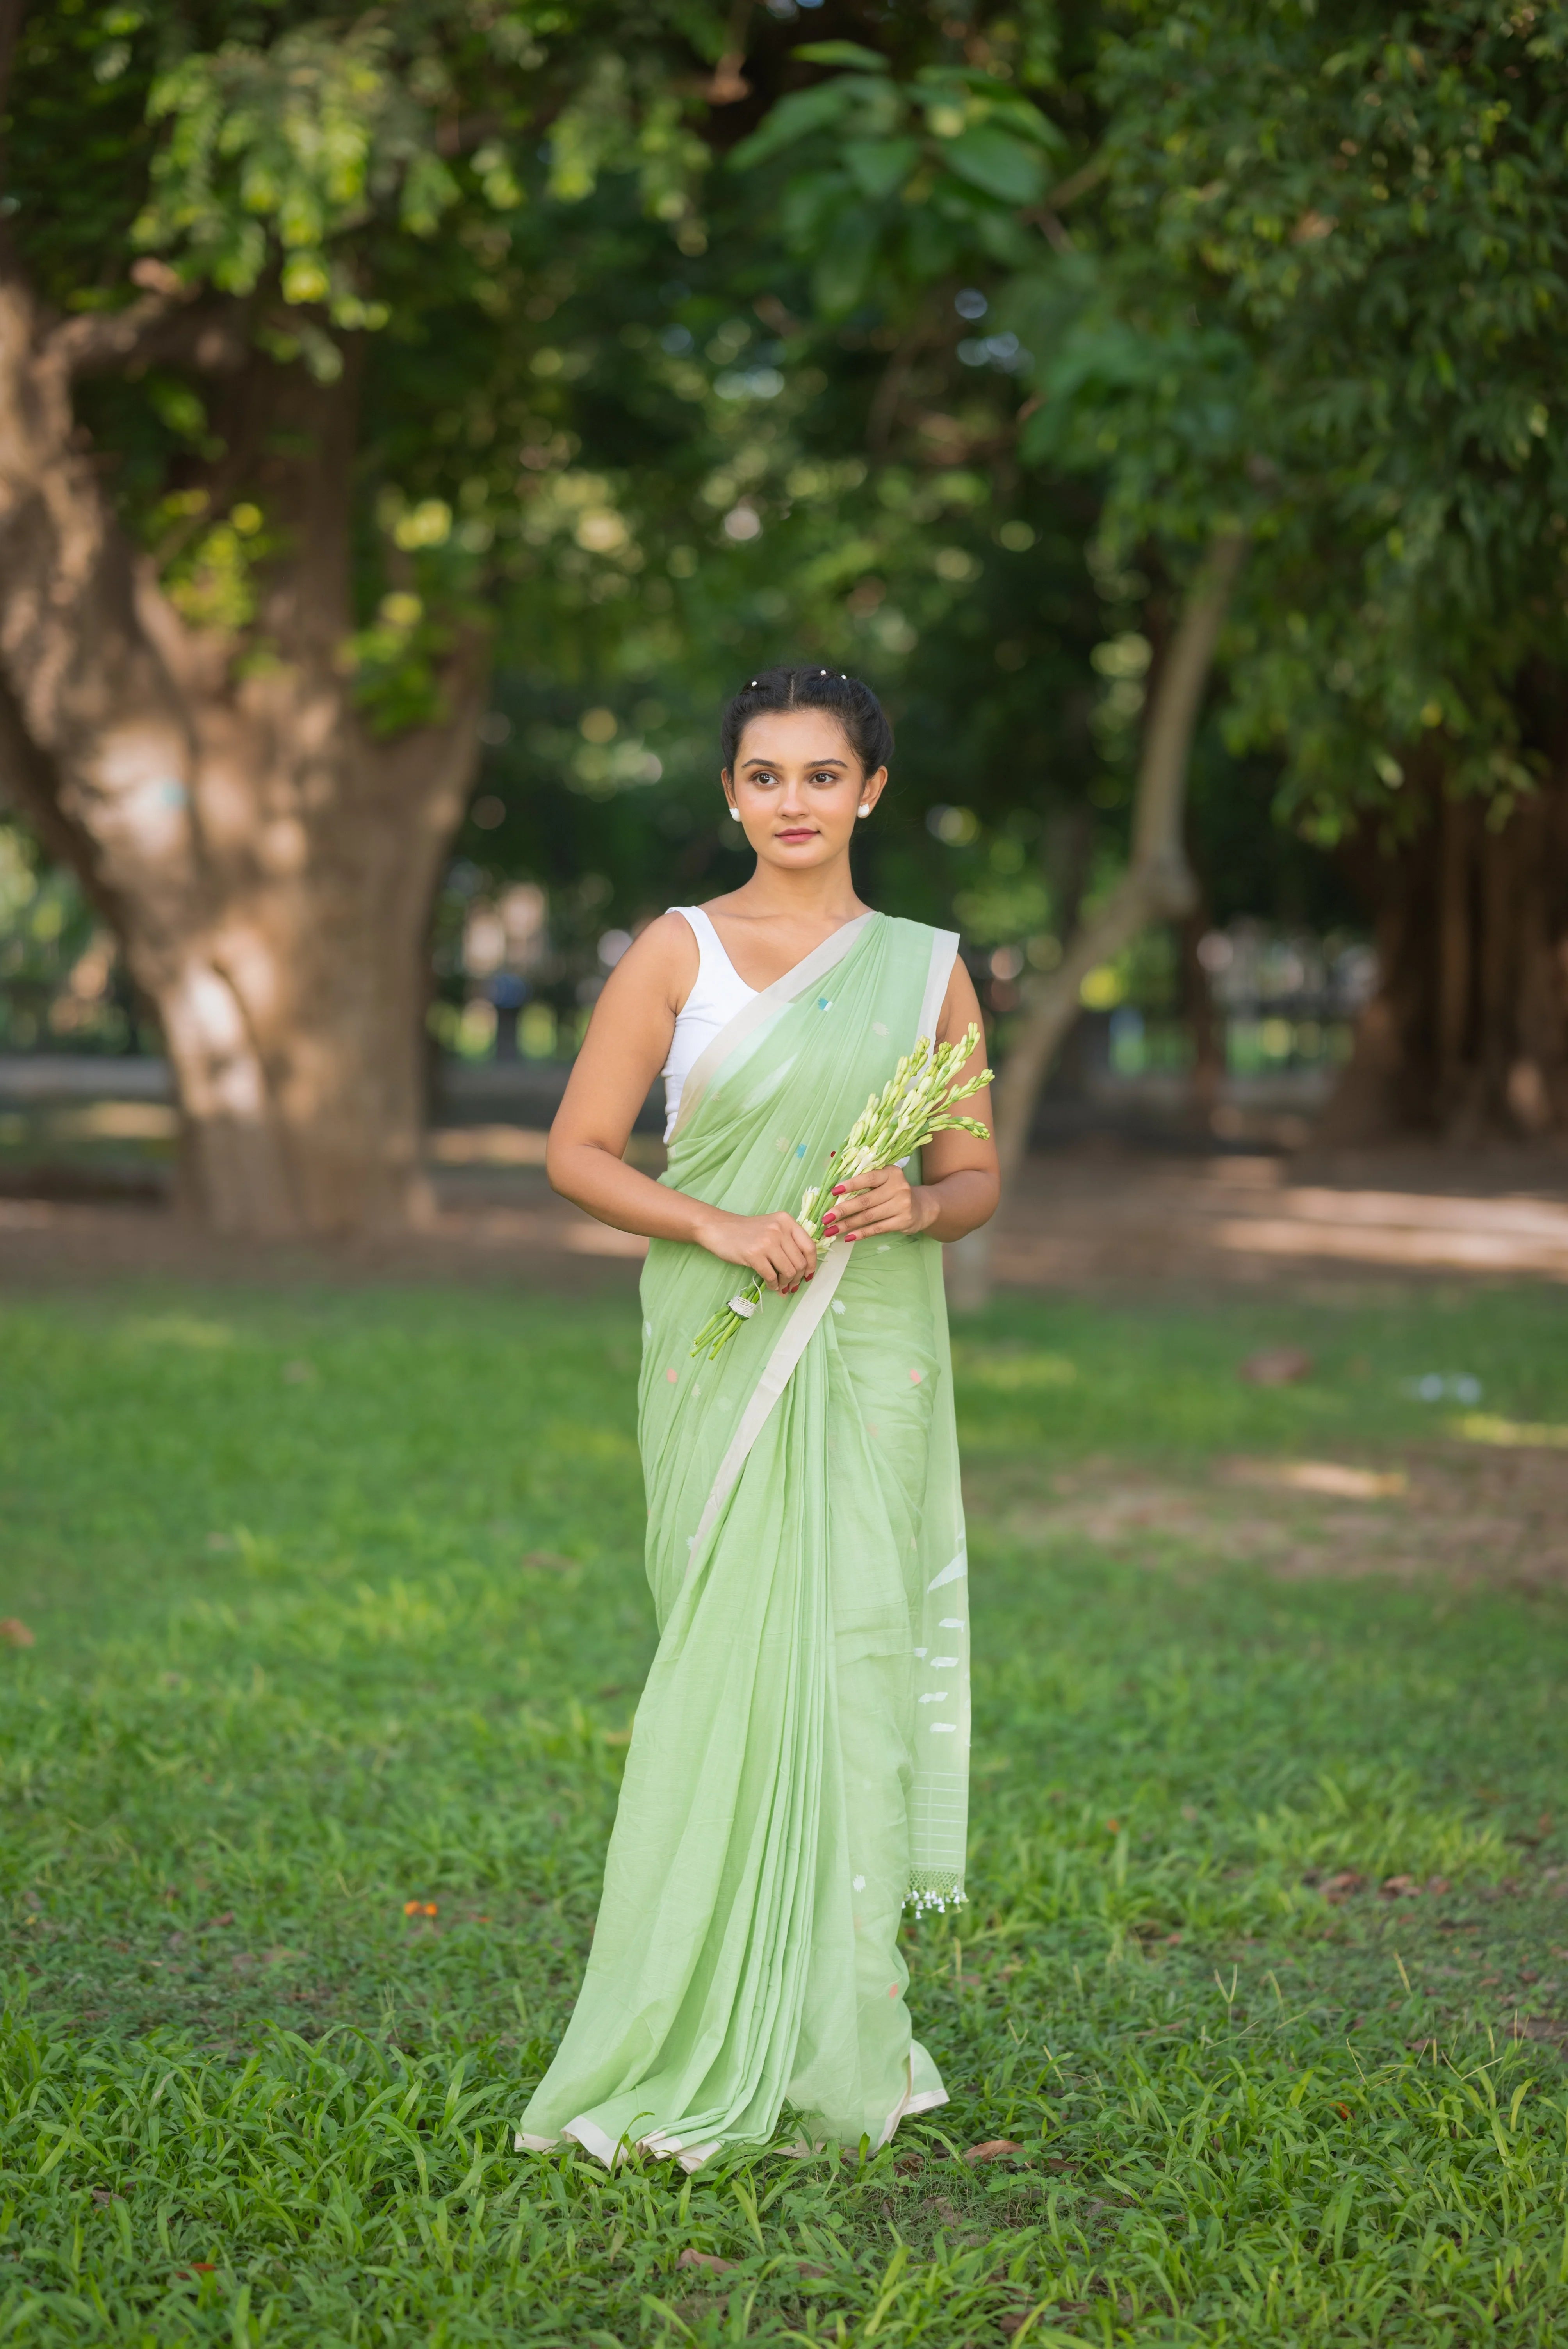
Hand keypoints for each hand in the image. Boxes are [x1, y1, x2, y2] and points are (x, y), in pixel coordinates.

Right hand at [695, 1207, 817, 1293]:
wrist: (718, 1228)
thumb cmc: (746, 1231)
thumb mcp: (771, 1227)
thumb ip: (788, 1241)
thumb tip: (804, 1269)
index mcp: (786, 1221)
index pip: (809, 1246)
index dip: (812, 1265)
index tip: (808, 1275)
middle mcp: (779, 1229)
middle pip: (800, 1262)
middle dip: (797, 1278)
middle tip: (791, 1285)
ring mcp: (766, 1241)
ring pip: (788, 1271)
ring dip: (786, 1283)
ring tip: (780, 1286)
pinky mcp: (754, 1254)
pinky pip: (771, 1276)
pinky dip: (773, 1285)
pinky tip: (771, 1285)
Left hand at [821, 1165, 934, 1243]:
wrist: (922, 1207)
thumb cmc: (894, 1192)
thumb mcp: (885, 1181)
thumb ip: (866, 1183)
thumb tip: (836, 1195)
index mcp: (891, 1173)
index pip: (868, 1178)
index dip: (850, 1185)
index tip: (833, 1192)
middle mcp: (898, 1187)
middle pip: (865, 1201)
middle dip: (843, 1210)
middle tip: (826, 1218)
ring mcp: (902, 1205)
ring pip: (869, 1216)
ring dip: (847, 1224)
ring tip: (831, 1230)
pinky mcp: (903, 1221)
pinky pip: (877, 1228)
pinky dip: (861, 1233)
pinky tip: (848, 1237)